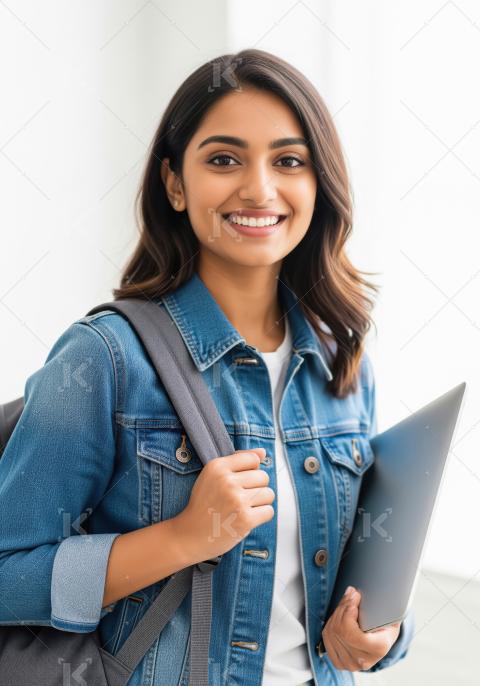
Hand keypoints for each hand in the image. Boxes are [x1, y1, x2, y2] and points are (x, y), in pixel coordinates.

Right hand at [172, 448, 274, 563]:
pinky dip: (261, 516)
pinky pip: (269, 511)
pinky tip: (246, 518)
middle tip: (239, 498)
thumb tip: (263, 452)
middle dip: (256, 488)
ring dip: (260, 503)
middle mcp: (227, 481)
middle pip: (263, 476)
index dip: (251, 471)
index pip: (253, 459)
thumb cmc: (204, 504)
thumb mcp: (213, 476)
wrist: (190, 535)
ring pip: (269, 494)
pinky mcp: (245, 519)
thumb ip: (239, 460)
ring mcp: (236, 500)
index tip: (239, 482)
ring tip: (243, 508)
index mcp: (217, 467)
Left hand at [321, 586, 401, 670]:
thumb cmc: (388, 625)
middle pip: (340, 630)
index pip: (352, 632)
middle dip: (343, 606)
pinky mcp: (339, 662)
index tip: (355, 595)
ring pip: (332, 632)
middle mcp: (362, 661)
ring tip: (347, 602)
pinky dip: (331, 622)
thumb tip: (355, 592)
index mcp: (378, 649)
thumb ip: (379, 603)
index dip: (348, 611)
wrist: (384, 642)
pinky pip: (326, 637)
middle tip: (350, 593)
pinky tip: (339, 615)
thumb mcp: (392, 614)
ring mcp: (349, 664)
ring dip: (337, 612)